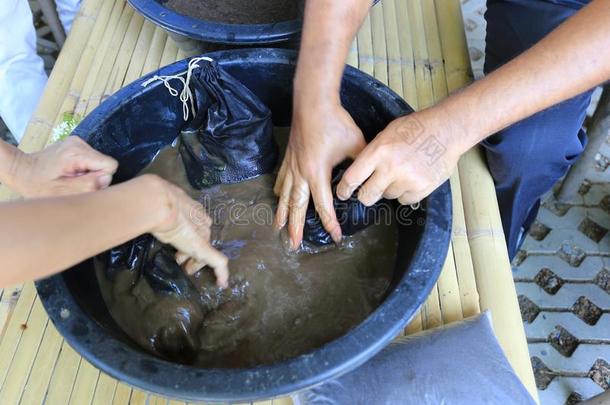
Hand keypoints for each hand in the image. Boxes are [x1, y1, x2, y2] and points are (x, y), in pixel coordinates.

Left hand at [11, 136, 117, 197]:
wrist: (22, 170)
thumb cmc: (37, 184)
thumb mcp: (61, 191)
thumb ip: (86, 185)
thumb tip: (107, 179)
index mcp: (76, 153)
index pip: (110, 165)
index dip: (101, 179)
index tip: (83, 183)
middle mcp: (79, 143)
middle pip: (105, 163)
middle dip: (94, 176)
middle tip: (74, 182)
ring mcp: (77, 142)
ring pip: (99, 162)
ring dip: (88, 173)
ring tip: (70, 177)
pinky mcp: (76, 144)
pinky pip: (92, 159)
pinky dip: (84, 168)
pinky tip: (70, 172)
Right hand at [149, 176, 228, 287]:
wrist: (161, 205)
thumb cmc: (156, 205)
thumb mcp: (157, 212)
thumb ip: (156, 215)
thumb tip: (141, 215)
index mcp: (193, 212)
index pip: (197, 228)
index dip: (189, 239)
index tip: (180, 249)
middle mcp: (201, 223)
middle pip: (202, 240)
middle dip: (192, 254)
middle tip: (182, 264)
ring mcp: (203, 236)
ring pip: (206, 251)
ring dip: (197, 263)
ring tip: (187, 271)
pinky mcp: (204, 249)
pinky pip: (218, 263)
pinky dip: (222, 274)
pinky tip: (222, 284)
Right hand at [274, 102, 365, 248]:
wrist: (313, 102)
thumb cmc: (335, 122)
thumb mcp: (356, 144)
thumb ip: (362, 165)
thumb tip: (370, 179)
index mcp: (318, 173)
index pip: (324, 205)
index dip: (330, 223)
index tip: (336, 237)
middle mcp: (301, 173)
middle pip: (297, 207)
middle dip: (295, 228)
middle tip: (293, 245)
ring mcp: (292, 165)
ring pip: (285, 196)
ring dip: (282, 215)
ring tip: (279, 230)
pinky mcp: (288, 157)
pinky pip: (281, 180)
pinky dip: (279, 193)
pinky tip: (278, 200)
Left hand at [337, 111, 461, 205]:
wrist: (447, 130)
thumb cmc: (416, 128)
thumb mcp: (387, 133)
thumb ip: (373, 153)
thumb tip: (359, 172)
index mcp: (379, 151)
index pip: (352, 178)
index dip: (344, 189)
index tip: (342, 193)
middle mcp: (391, 168)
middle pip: (367, 196)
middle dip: (366, 195)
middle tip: (370, 190)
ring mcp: (408, 180)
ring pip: (388, 197)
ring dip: (390, 189)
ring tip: (402, 172)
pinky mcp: (422, 188)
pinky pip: (405, 200)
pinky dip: (406, 193)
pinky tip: (412, 178)